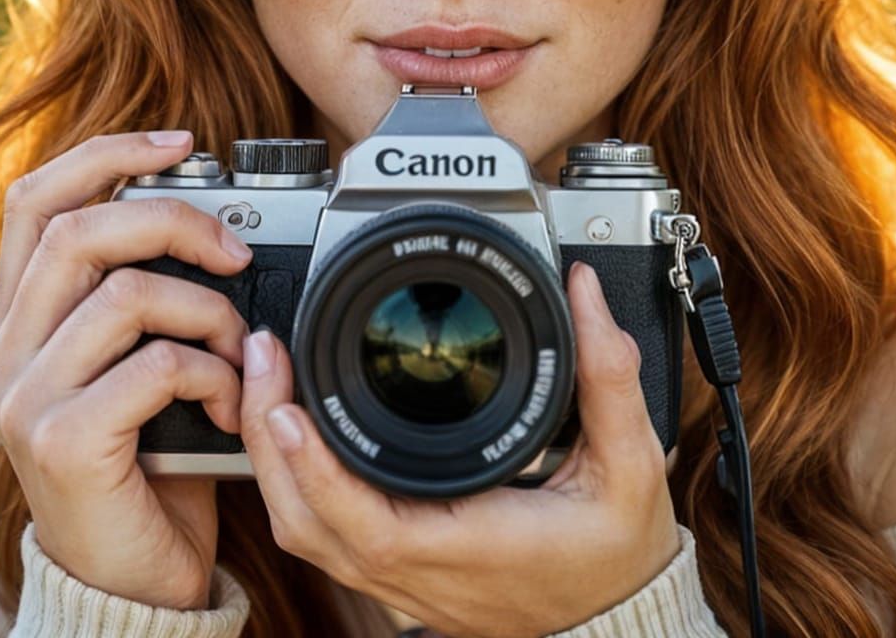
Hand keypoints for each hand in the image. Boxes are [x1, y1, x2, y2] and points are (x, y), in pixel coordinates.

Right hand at [0, 130, 253, 609]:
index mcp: (22, 318)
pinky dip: (210, 371)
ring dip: (208, 310)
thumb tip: (220, 223)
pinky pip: (152, 365)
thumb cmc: (149, 459)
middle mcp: (7, 352)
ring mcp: (25, 398)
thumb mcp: (141, 360)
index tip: (181, 140)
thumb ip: (150, 295)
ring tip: (238, 349)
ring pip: (124, 292)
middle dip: (175, 219)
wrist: (131, 578)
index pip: (36, 200)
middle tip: (236, 251)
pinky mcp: (62, 442)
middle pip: (79, 230)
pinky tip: (228, 402)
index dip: (106, 152)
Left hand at [239, 259, 681, 637]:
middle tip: (265, 356)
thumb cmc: (621, 548)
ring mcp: (406, 583)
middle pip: (310, 528)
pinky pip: (325, 536)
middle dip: (269, 443)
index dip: (317, 469)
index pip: (370, 525)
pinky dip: (297, 481)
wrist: (620, 614)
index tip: (289, 404)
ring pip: (308, 535)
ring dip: (275, 461)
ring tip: (270, 380)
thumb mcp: (631, 462)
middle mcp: (425, 574)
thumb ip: (609, 373)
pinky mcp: (401, 577)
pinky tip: (295, 429)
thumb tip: (583, 290)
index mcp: (475, 547)